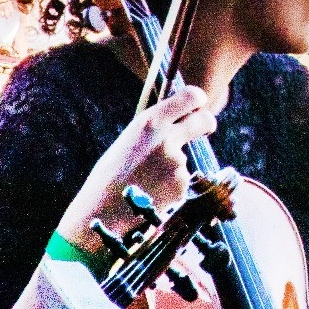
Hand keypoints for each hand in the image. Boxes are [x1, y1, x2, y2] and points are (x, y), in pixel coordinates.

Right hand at [63, 82, 216, 245]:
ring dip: (172, 167)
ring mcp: (177, 163)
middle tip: (204, 129)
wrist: (101, 212)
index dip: (197, 100)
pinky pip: (181, 180)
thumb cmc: (110, 176)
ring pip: (185, 158)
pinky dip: (170, 186)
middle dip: (206, 124)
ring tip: (145, 181)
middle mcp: (168, 139)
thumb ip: (155, 130)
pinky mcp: (181, 185)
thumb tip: (178, 123)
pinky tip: (150, 193)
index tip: (198, 105)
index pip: (191, 96)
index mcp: (150, 122)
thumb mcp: (129, 141)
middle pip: (204, 121)